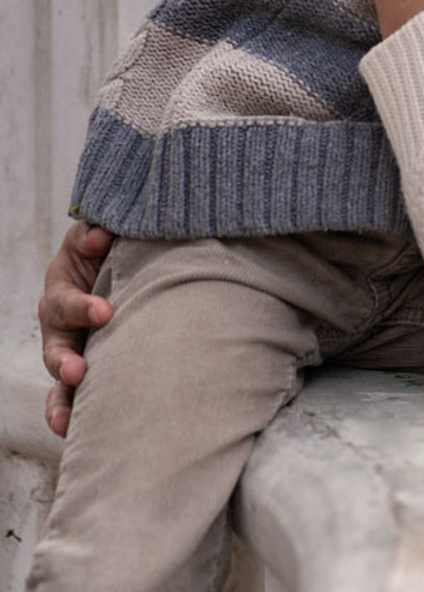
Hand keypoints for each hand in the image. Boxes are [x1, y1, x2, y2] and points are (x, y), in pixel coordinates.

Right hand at [38, 221, 114, 436]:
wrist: (124, 263)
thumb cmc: (109, 247)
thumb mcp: (96, 235)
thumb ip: (93, 234)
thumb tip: (99, 238)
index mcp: (62, 292)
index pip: (66, 302)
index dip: (82, 308)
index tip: (105, 312)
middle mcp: (62, 327)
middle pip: (56, 349)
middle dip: (65, 363)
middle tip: (79, 372)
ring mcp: (74, 351)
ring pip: (61, 382)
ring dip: (63, 401)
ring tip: (67, 421)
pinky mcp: (92, 367)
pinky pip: (77, 397)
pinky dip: (77, 414)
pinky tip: (81, 433)